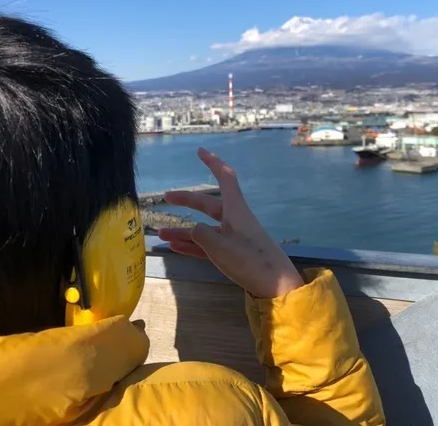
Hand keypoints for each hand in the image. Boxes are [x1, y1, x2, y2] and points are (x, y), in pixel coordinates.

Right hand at [157, 147, 303, 297]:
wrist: (276, 286)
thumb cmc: (250, 261)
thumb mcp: (220, 247)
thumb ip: (201, 234)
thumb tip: (194, 230)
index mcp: (236, 210)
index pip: (225, 178)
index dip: (213, 163)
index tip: (199, 151)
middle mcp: (235, 219)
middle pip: (209, 204)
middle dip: (188, 200)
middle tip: (166, 197)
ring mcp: (234, 237)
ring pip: (205, 228)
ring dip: (184, 231)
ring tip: (161, 235)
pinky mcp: (234, 254)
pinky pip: (209, 245)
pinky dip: (193, 245)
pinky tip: (176, 248)